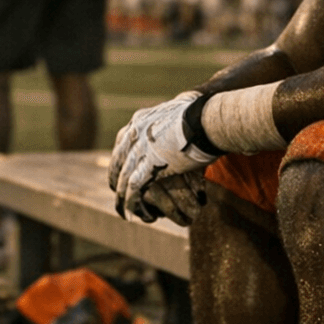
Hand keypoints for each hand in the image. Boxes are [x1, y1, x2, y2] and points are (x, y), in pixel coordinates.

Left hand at [109, 90, 217, 222]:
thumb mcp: (180, 113)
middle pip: (117, 161)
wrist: (208, 119)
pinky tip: (132, 213)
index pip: (121, 143)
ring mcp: (140, 149)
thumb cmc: (203, 115)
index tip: (120, 172)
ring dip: (122, 197)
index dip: (119, 160)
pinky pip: (134, 188)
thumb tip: (185, 111)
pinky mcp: (149, 165)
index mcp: (140, 120)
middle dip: (116, 180)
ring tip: (123, 211)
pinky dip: (131, 202)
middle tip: (117, 194)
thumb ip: (173, 121)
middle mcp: (134, 133)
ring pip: (123, 178)